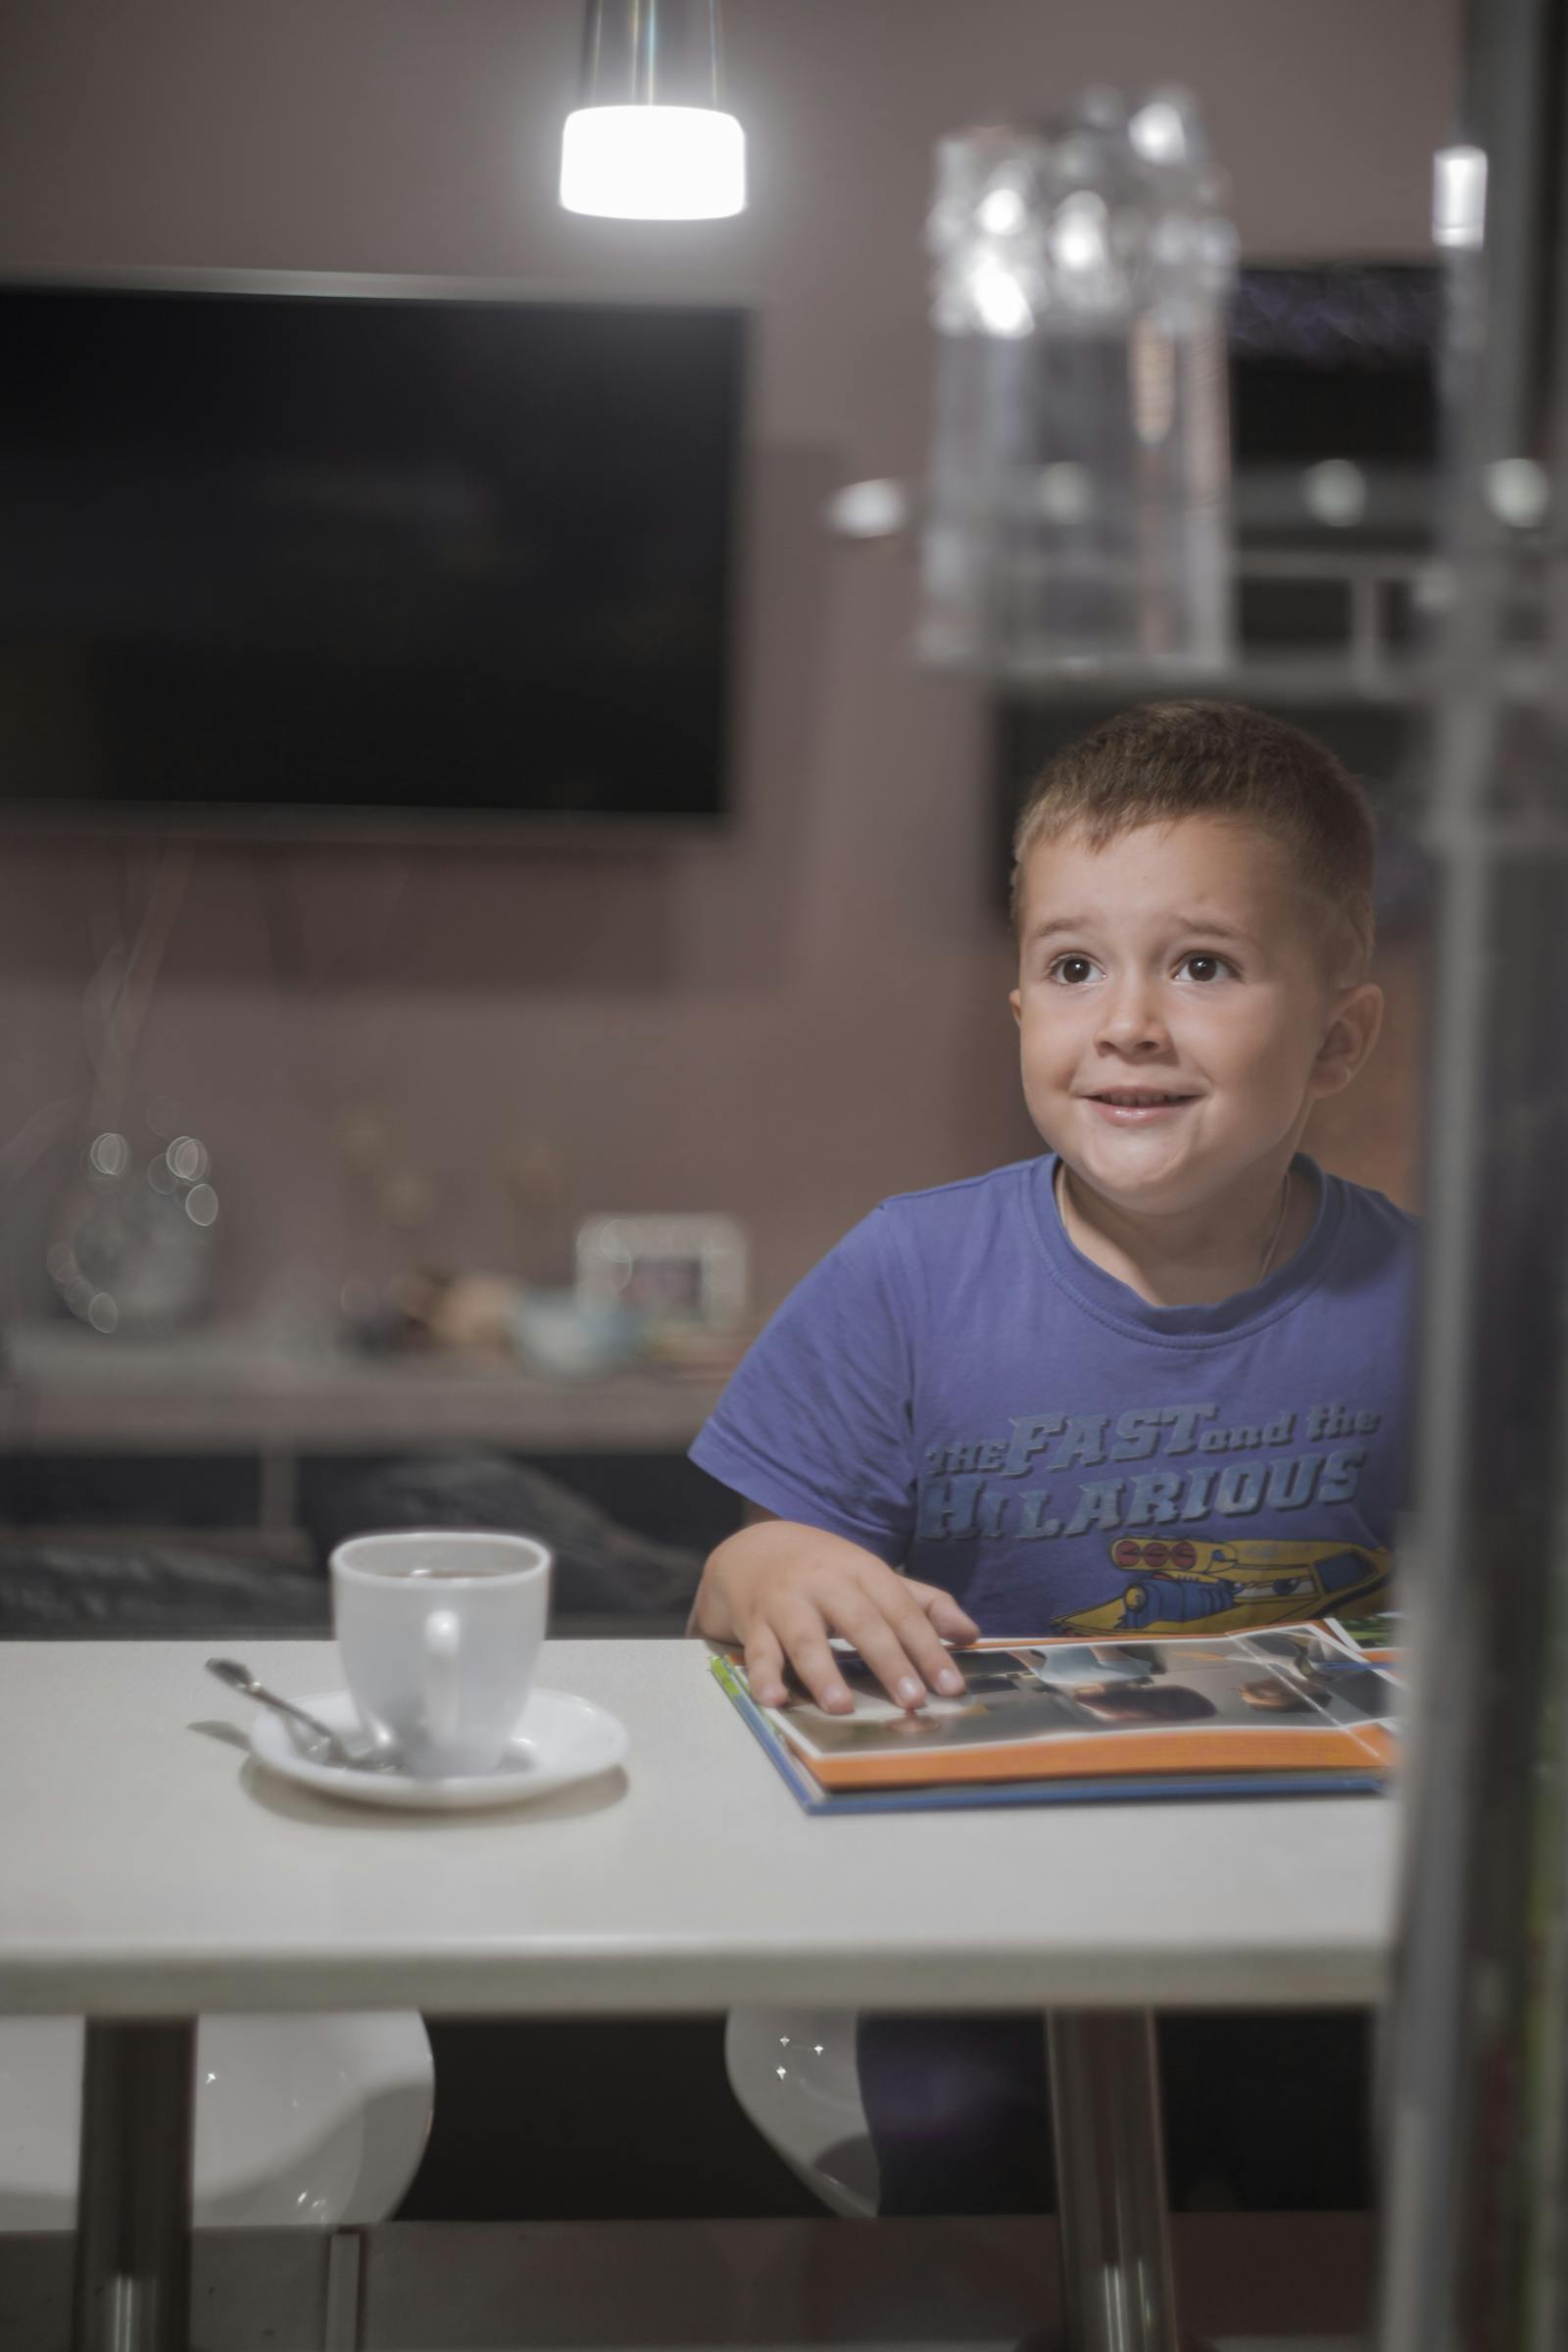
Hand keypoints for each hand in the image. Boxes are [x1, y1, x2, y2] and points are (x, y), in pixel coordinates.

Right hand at [690, 1517, 978, 1712]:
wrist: (753, 1549)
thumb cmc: (825, 1572)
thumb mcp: (874, 1577)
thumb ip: (923, 1604)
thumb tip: (971, 1634)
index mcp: (862, 1572)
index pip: (902, 1611)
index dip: (928, 1649)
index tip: (951, 1686)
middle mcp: (826, 1585)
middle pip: (861, 1623)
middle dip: (888, 1662)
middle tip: (912, 1701)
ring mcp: (786, 1603)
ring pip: (805, 1638)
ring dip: (823, 1672)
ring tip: (841, 1707)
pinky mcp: (753, 1624)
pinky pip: (757, 1652)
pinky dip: (763, 1676)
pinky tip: (774, 1699)